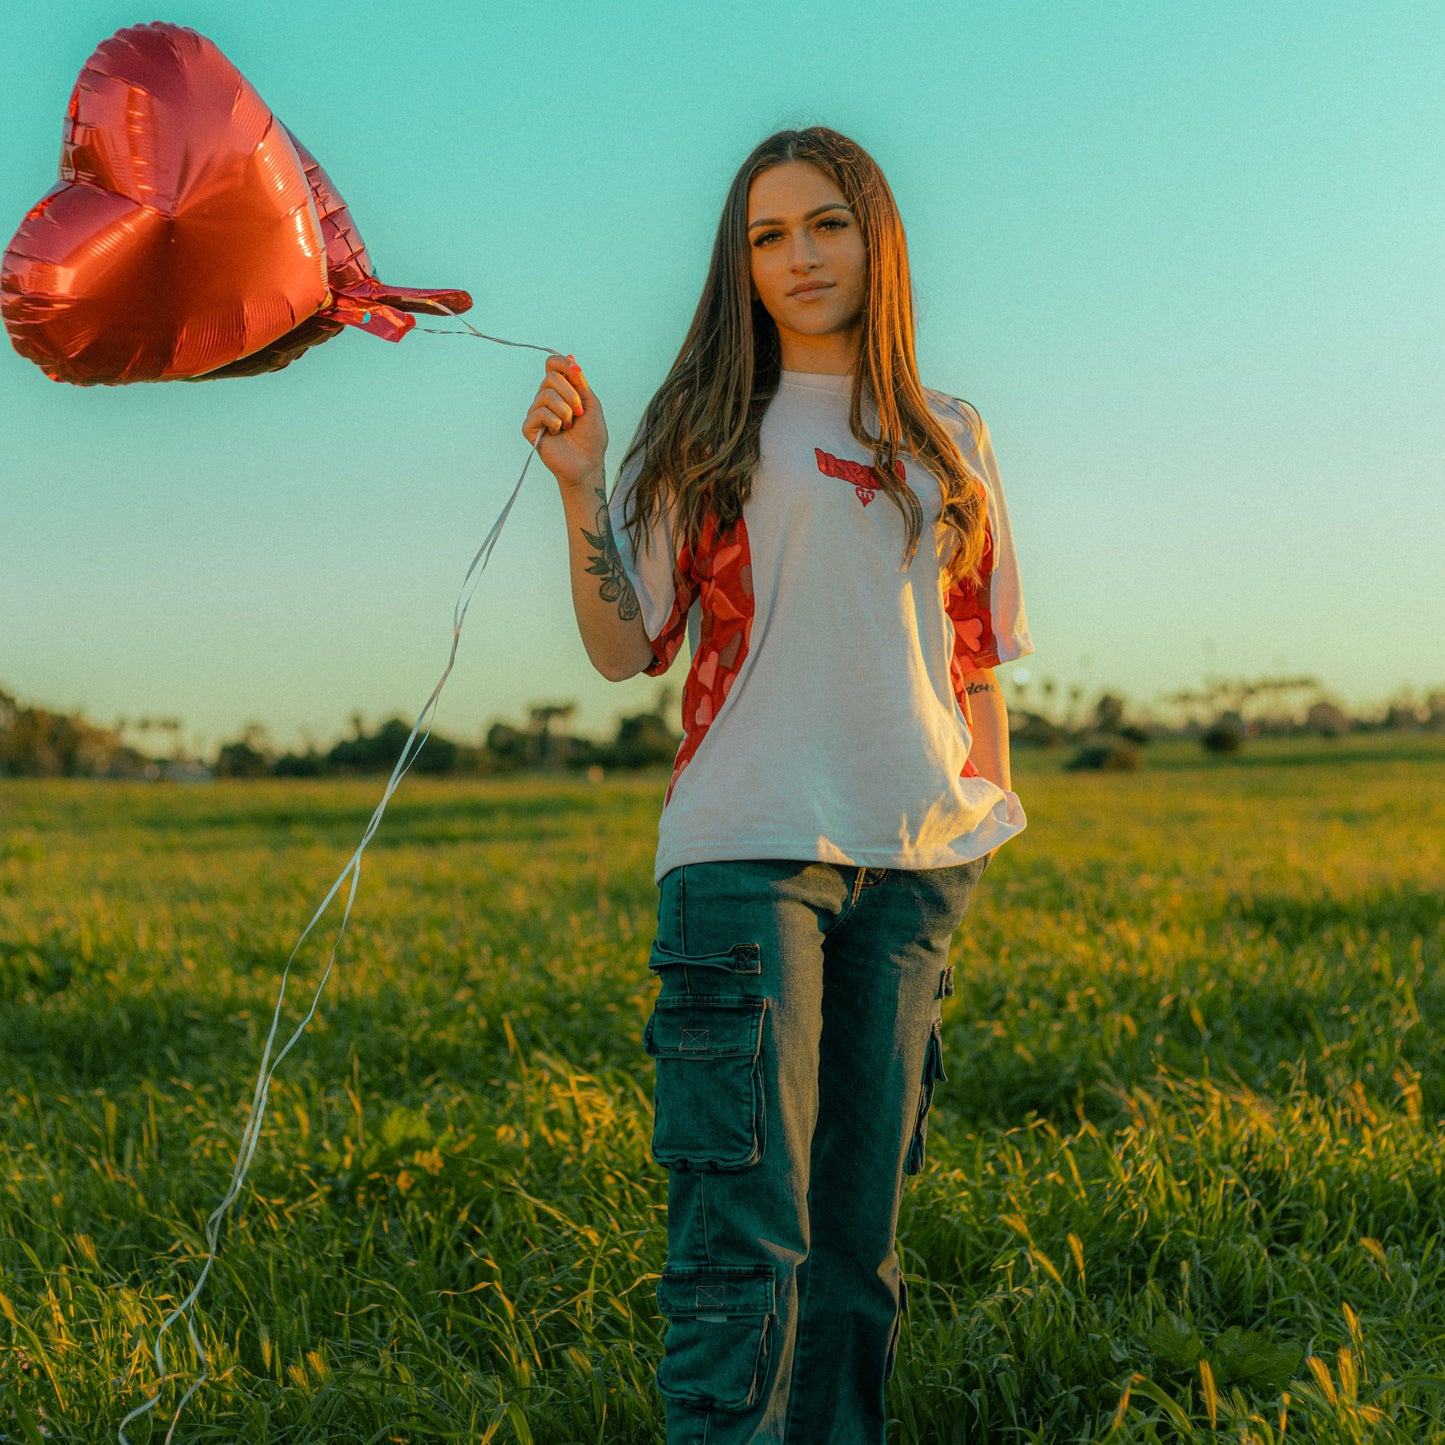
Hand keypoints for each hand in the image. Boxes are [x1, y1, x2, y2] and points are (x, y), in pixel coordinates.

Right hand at [523, 353, 608, 491]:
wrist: (588, 463)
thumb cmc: (591, 437)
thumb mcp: (590, 403)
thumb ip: (579, 381)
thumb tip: (571, 356)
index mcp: (561, 391)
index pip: (552, 365)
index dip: (563, 364)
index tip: (578, 372)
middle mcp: (546, 399)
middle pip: (551, 377)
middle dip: (571, 394)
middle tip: (579, 413)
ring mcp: (537, 413)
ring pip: (545, 395)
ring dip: (565, 411)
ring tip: (570, 426)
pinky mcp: (530, 428)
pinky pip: (539, 413)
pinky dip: (554, 422)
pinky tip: (558, 433)